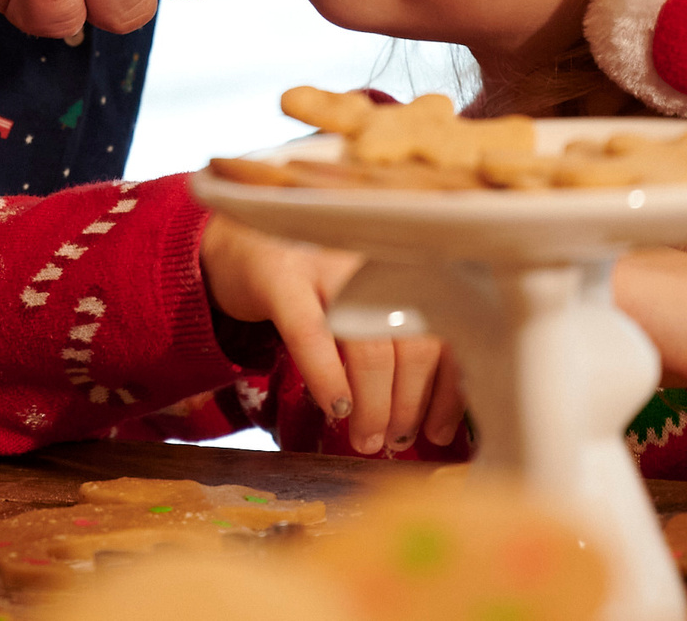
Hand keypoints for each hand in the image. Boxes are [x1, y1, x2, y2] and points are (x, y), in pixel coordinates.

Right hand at [198, 215, 464, 453]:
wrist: (237, 245)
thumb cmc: (314, 289)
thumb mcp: (361, 307)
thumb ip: (396, 345)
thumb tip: (430, 417)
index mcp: (404, 268)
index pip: (447, 333)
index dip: (449, 389)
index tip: (439, 432)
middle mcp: (375, 261)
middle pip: (413, 341)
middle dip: (410, 404)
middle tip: (394, 441)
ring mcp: (329, 264)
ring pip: (370, 343)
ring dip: (374, 403)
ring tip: (366, 438)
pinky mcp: (282, 277)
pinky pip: (311, 335)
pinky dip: (328, 378)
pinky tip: (336, 408)